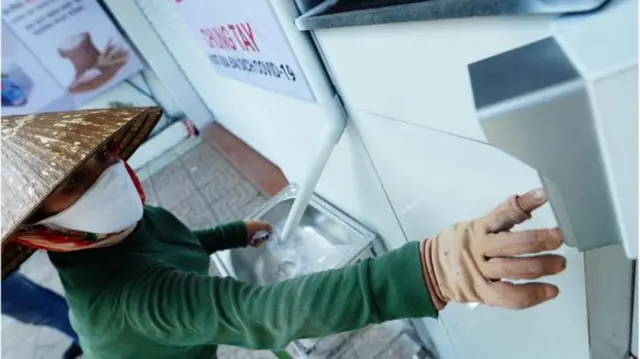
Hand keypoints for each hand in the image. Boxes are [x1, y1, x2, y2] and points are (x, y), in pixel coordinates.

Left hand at [244, 220, 272, 246]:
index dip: (267, 230)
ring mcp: (252, 236)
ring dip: (260, 240)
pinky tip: (254, 242)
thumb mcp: (261, 224)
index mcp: (255, 224)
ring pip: (260, 240)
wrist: (241, 232)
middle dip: (264, 236)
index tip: (270, 233)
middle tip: (265, 237)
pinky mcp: (250, 242)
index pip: (263, 227)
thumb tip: (272, 229)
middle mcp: (254, 230)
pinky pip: (256, 244)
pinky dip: (256, 243)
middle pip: (263, 235)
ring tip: (258, 239)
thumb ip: (267, 226)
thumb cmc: (251, 226)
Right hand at [421, 188, 565, 309]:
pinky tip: (550, 290)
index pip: (503, 214)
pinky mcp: (482, 293)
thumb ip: (498, 222)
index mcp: (478, 228)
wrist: (430, 270)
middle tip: (558, 238)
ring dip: (542, 267)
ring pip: (514, 269)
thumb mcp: (474, 227)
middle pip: (512, 244)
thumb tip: (529, 207)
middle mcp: (479, 248)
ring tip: (559, 263)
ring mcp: (480, 272)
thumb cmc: (459, 246)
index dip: (524, 204)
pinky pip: (509, 296)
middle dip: (540, 240)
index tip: (543, 195)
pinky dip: (532, 294)